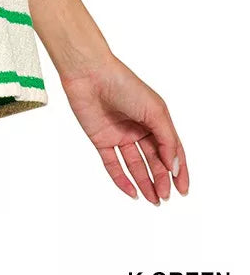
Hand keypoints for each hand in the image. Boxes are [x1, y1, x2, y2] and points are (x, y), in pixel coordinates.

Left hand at [59, 50, 188, 203]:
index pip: (171, 149)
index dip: (178, 169)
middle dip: (161, 179)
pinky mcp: (101, 139)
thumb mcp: (154, 111)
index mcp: (154, 119)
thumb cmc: (124, 85)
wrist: (90, 74)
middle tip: (165, 196)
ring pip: (135, 165)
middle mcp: (138, 128)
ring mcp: (119, 134)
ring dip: (145, 182)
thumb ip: (167, 140)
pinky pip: (113, 164)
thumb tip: (174, 166)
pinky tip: (133, 192)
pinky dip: (122, 179)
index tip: (183, 189)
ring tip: (154, 200)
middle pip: (153, 160)